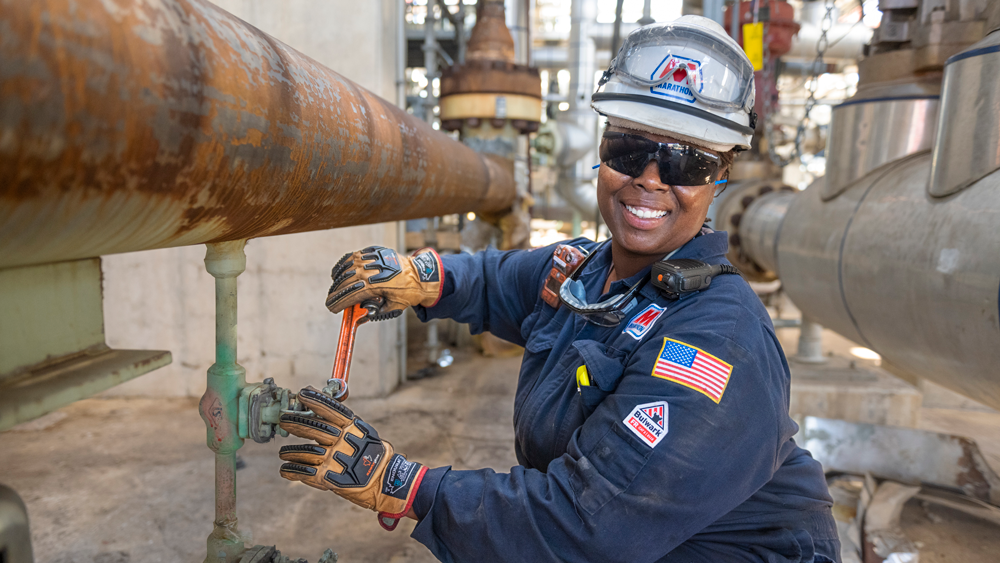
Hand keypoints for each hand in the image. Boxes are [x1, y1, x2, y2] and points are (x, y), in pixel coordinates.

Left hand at [278, 387, 426, 529]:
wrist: (387, 483)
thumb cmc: (376, 458)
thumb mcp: (365, 435)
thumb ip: (346, 425)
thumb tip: (328, 410)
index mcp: (354, 429)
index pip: (332, 410)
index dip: (317, 400)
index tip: (303, 393)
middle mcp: (343, 442)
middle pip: (315, 428)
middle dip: (296, 422)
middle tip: (283, 419)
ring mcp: (335, 460)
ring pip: (306, 451)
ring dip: (291, 451)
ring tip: (282, 452)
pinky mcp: (329, 478)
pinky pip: (304, 472)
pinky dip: (292, 471)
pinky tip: (285, 470)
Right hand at [326, 246, 442, 313]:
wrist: (420, 274)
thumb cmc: (408, 292)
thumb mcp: (393, 307)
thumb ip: (376, 312)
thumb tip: (362, 315)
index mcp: (373, 285)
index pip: (349, 296)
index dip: (338, 303)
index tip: (331, 308)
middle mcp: (368, 270)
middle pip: (344, 283)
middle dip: (336, 293)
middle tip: (331, 301)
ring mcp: (369, 259)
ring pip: (346, 269)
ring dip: (337, 280)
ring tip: (334, 288)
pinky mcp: (371, 252)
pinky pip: (351, 258)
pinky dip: (343, 265)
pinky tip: (338, 272)